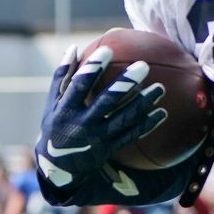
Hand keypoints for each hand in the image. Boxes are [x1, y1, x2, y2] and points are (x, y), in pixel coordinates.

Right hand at [35, 45, 167, 194]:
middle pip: (107, 101)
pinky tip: (162, 113)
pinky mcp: (108, 150)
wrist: (58, 166)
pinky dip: (147, 125)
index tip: (108, 49)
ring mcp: (96, 139)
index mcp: (66, 109)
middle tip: (144, 66)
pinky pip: (130, 136)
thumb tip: (73, 47)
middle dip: (126, 83)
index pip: (80, 84)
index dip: (93, 67)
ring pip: (124, 119)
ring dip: (143, 103)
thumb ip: (62, 76)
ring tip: (160, 88)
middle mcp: (81, 124)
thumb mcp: (52, 103)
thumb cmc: (56, 125)